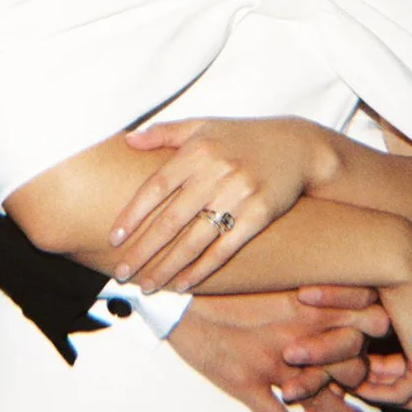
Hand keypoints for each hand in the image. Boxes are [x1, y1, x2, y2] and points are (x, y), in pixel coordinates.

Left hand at [110, 116, 338, 293]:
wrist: (297, 147)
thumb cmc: (242, 137)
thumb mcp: (203, 125)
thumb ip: (164, 133)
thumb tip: (127, 140)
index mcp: (197, 151)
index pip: (156, 186)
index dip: (133, 215)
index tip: (114, 238)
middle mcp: (217, 172)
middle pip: (171, 219)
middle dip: (144, 250)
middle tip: (121, 273)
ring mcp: (240, 194)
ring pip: (196, 239)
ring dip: (169, 267)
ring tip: (147, 286)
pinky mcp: (261, 213)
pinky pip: (226, 248)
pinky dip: (203, 269)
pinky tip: (183, 284)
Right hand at [167, 287, 383, 411]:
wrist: (175, 299)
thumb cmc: (219, 285)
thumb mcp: (267, 276)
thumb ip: (301, 286)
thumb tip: (329, 292)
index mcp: (304, 304)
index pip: (364, 320)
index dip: (375, 330)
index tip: (377, 339)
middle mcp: (296, 336)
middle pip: (351, 364)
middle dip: (362, 376)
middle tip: (368, 384)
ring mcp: (272, 365)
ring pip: (324, 399)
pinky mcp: (247, 386)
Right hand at [362, 226, 411, 411]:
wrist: (395, 255)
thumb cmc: (380, 268)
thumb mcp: (378, 301)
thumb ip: (372, 322)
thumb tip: (358, 338)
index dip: (382, 371)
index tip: (355, 367)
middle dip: (379, 385)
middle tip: (349, 381)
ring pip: (411, 393)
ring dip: (377, 392)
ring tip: (350, 384)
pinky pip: (402, 393)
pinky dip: (377, 393)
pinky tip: (356, 384)